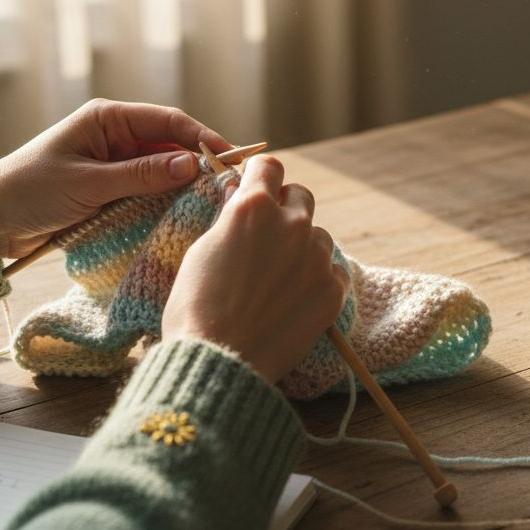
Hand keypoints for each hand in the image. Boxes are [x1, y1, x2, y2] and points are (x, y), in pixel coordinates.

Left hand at [0, 98, 230, 257]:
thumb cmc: (31, 191)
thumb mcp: (89, 184)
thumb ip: (141, 175)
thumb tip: (191, 164)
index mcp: (108, 119)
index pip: (169, 121)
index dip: (203, 138)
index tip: (231, 158)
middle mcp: (116, 136)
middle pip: (171, 144)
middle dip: (200, 163)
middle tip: (231, 185)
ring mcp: (114, 163)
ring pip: (163, 170)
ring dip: (184, 185)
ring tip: (214, 202)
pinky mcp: (110, 189)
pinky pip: (148, 191)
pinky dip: (165, 201)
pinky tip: (184, 214)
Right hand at [162, 156, 350, 382]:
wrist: (219, 363)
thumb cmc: (196, 308)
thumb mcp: (201, 249)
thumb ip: (229, 217)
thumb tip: (239, 194)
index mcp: (254, 207)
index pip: (269, 166)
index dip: (260, 176)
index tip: (255, 188)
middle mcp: (292, 224)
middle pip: (300, 196)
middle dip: (285, 209)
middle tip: (266, 237)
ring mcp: (317, 257)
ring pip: (318, 235)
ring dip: (302, 247)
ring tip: (277, 279)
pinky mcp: (333, 289)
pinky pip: (332, 270)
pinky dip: (317, 278)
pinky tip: (293, 299)